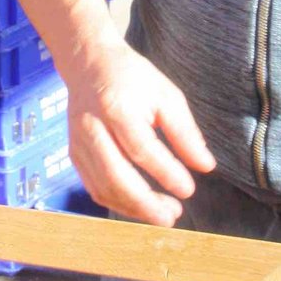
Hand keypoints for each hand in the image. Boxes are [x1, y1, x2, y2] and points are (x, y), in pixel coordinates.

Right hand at [62, 38, 215, 226]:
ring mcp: (78, 143)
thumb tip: (206, 166)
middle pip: (116, 175)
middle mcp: (92, 128)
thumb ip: (185, 132)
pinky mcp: (74, 154)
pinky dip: (117, 203)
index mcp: (117, 108)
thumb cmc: (132, 78)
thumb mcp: (166, 96)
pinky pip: (94, 188)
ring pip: (103, 187)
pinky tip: (139, 207)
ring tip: (162, 215)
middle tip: (172, 216)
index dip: (167, 173)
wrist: (89, 64)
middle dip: (146, 203)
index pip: (142, 149)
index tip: (189, 189)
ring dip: (133, 208)